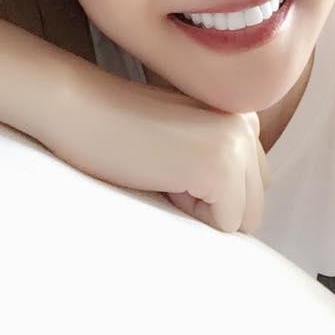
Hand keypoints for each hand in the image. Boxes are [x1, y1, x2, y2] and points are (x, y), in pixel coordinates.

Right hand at [46, 69, 270, 233]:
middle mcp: (248, 124)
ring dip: (203, 212)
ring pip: (244, 218)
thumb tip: (240, 214)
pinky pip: (225, 225)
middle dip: (212, 206)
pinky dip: (192, 218)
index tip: (170, 164)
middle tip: (165, 173)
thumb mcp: (186, 138)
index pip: (252, 186)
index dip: (208, 193)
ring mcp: (237, 143)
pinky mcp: (220, 167)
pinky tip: (162, 180)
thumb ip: (217, 158)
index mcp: (242, 114)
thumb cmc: (121, 130)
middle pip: (254, 203)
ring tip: (164, 174)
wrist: (79, 109)